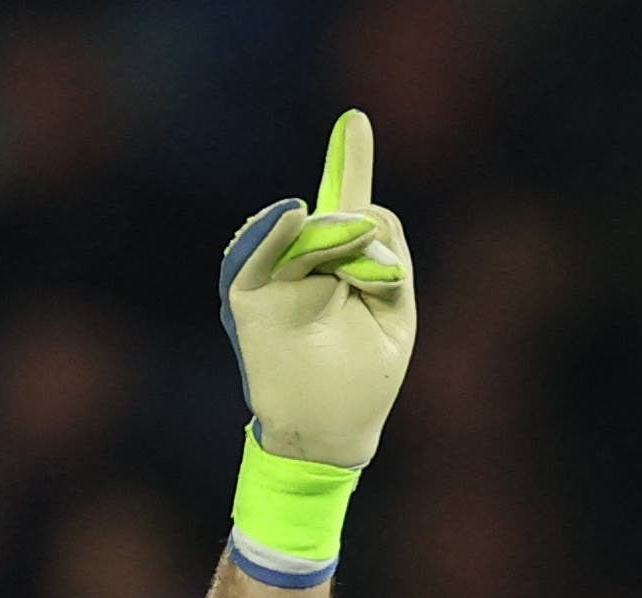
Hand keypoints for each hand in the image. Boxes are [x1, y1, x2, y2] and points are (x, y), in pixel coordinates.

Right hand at [219, 109, 414, 469]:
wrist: (330, 433)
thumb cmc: (364, 381)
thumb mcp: (396, 317)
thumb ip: (388, 263)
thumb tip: (364, 218)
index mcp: (343, 267)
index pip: (349, 208)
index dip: (350, 163)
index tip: (355, 120)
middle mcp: (306, 265)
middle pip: (337, 219)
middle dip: (360, 234)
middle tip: (379, 270)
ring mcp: (274, 279)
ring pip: (304, 233)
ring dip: (334, 238)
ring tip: (351, 260)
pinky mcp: (246, 299)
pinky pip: (255, 256)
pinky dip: (272, 232)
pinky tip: (294, 214)